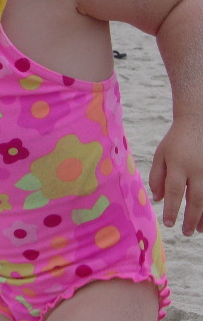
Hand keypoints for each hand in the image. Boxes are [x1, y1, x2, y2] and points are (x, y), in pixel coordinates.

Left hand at [149, 116, 202, 235]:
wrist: (198, 123)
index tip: (168, 223)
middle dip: (190, 218)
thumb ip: (157, 176)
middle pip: (195, 199)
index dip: (171, 209)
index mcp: (178, 164)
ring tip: (197, 230)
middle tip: (184, 232)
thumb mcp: (161, 155)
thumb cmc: (176, 141)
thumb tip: (157, 199)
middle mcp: (197, 169)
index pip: (174, 191)